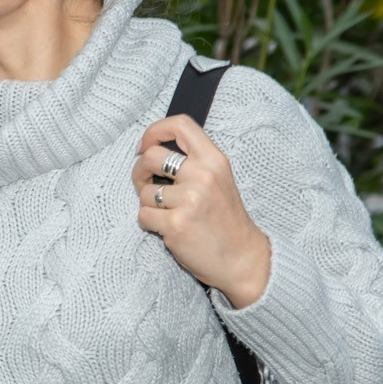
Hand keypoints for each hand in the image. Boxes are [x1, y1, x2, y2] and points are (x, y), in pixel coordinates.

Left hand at [132, 115, 272, 307]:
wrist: (243, 258)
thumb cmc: (225, 220)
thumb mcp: (218, 180)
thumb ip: (193, 162)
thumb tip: (151, 149)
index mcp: (214, 160)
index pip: (180, 125)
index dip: (155, 131)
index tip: (144, 145)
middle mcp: (203, 176)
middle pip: (151, 156)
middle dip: (139, 171)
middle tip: (146, 185)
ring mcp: (190, 200)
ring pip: (144, 191)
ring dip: (149, 204)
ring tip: (169, 214)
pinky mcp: (176, 224)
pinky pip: (143, 215)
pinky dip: (149, 223)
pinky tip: (169, 229)